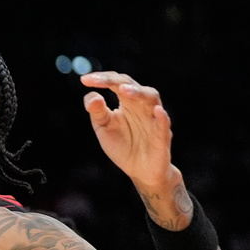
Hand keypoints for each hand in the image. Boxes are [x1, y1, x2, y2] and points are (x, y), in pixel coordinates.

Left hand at [80, 71, 177, 192]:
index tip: (84, 80)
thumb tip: (92, 95)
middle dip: (116, 82)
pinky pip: (164, 124)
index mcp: (127, 103)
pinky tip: (157, 111)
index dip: (102, 80)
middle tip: (99, 81)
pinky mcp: (162, 136)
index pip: (116, 84)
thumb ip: (97, 112)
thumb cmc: (123, 146)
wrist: (140, 170)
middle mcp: (141, 106)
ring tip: (124, 90)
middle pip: (132, 86)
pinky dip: (162, 117)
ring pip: (151, 98)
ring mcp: (153, 119)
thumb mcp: (104, 128)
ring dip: (138, 93)